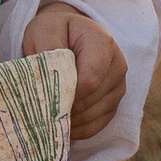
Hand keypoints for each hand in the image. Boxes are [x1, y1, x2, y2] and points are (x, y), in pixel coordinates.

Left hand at [20, 4, 127, 147]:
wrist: (67, 34)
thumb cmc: (54, 31)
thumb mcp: (44, 31)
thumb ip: (49, 50)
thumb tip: (54, 79)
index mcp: (102, 42)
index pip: (89, 81)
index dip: (67, 94)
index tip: (44, 97)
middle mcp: (117, 64)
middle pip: (92, 100)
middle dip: (66, 108)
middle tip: (41, 108)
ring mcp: (119, 85)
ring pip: (94, 115)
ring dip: (70, 120)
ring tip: (48, 114)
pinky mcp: (114, 102)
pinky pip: (97, 125)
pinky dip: (77, 129)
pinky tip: (60, 123)